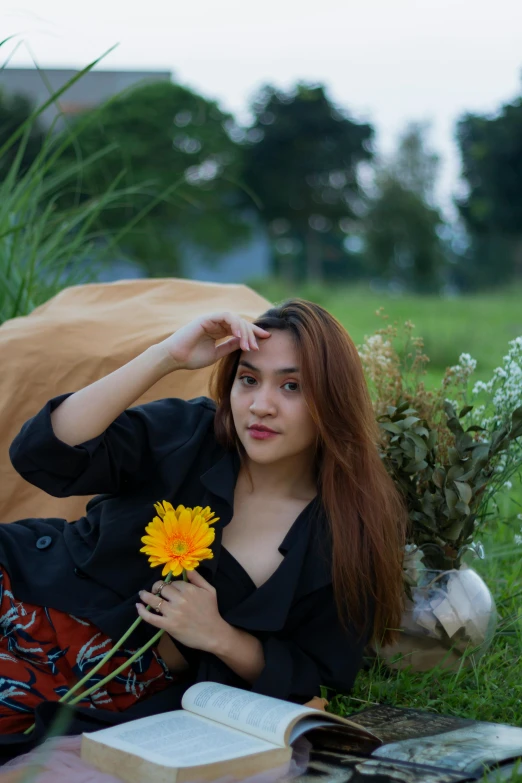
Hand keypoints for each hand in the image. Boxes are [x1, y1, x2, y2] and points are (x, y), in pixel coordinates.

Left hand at [136, 570, 229, 652]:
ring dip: (145, 596)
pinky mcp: (168, 625)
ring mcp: (172, 613)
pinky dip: (142, 612)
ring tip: (142, 594)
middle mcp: (179, 599)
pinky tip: (139, 606)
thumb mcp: (209, 590)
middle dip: (157, 587)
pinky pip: (151, 617)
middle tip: (155, 590)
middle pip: (162, 588)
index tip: (169, 589)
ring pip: (154, 600)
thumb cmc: (212, 611)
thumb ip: (198, 578)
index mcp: (189, 589)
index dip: (170, 584)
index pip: (173, 582)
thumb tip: (186, 568)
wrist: (214, 634)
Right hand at [156, 311, 270, 370]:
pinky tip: (240, 337)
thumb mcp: (217, 353)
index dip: (254, 332)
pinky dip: (235, 325)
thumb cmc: (191, 357)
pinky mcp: (207, 318)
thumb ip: (230, 346)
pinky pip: (226, 317)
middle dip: (252, 334)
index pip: (240, 328)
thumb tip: (245, 344)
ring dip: (245, 331)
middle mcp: (216, 322)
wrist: (175, 358)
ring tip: (249, 345)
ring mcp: (212, 319)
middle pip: (241, 323)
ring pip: (236, 319)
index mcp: (219, 330)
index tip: (267, 339)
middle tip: (257, 347)